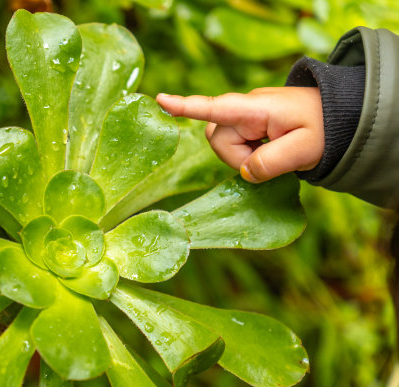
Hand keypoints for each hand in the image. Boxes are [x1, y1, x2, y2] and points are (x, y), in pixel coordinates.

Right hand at [156, 88, 323, 182]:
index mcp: (257, 108)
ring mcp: (244, 117)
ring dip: (242, 157)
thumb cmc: (326, 128)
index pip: (217, 107)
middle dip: (236, 157)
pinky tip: (266, 152)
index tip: (160, 100)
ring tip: (272, 154)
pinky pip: (232, 145)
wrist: (338, 118)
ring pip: (222, 144)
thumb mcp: (307, 148)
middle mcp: (244, 109)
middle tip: (270, 161)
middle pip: (217, 137)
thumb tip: (244, 173)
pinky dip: (245, 154)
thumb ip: (273, 162)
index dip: (187, 107)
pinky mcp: (246, 126)